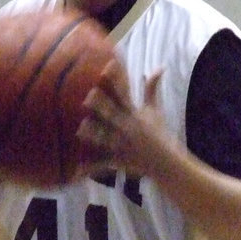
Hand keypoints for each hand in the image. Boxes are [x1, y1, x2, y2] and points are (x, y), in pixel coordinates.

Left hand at [76, 58, 167, 176]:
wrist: (166, 162)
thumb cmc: (160, 134)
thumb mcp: (156, 110)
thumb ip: (152, 89)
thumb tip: (159, 67)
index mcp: (134, 114)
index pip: (125, 93)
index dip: (116, 79)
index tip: (107, 67)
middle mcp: (126, 127)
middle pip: (110, 113)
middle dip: (100, 106)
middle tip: (88, 96)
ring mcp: (120, 144)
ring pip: (102, 137)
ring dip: (91, 133)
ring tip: (79, 128)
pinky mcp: (116, 159)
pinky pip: (100, 165)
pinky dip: (88, 169)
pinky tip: (75, 172)